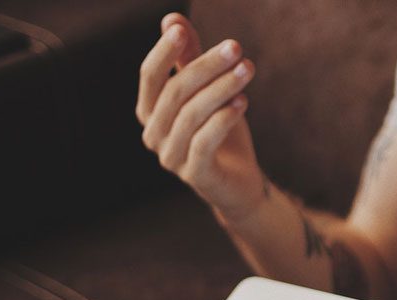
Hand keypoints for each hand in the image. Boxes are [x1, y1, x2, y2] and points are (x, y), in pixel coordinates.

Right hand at [136, 13, 266, 221]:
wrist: (239, 184)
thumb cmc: (221, 133)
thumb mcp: (208, 93)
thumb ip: (189, 60)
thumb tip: (172, 19)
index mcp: (150, 112)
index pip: (149, 76)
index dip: (163, 52)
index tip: (181, 30)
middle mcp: (154, 135)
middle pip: (175, 93)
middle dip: (206, 66)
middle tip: (236, 48)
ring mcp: (171, 158)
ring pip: (192, 115)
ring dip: (221, 88)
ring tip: (247, 70)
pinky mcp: (195, 175)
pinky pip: (204, 142)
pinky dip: (223, 119)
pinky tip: (243, 101)